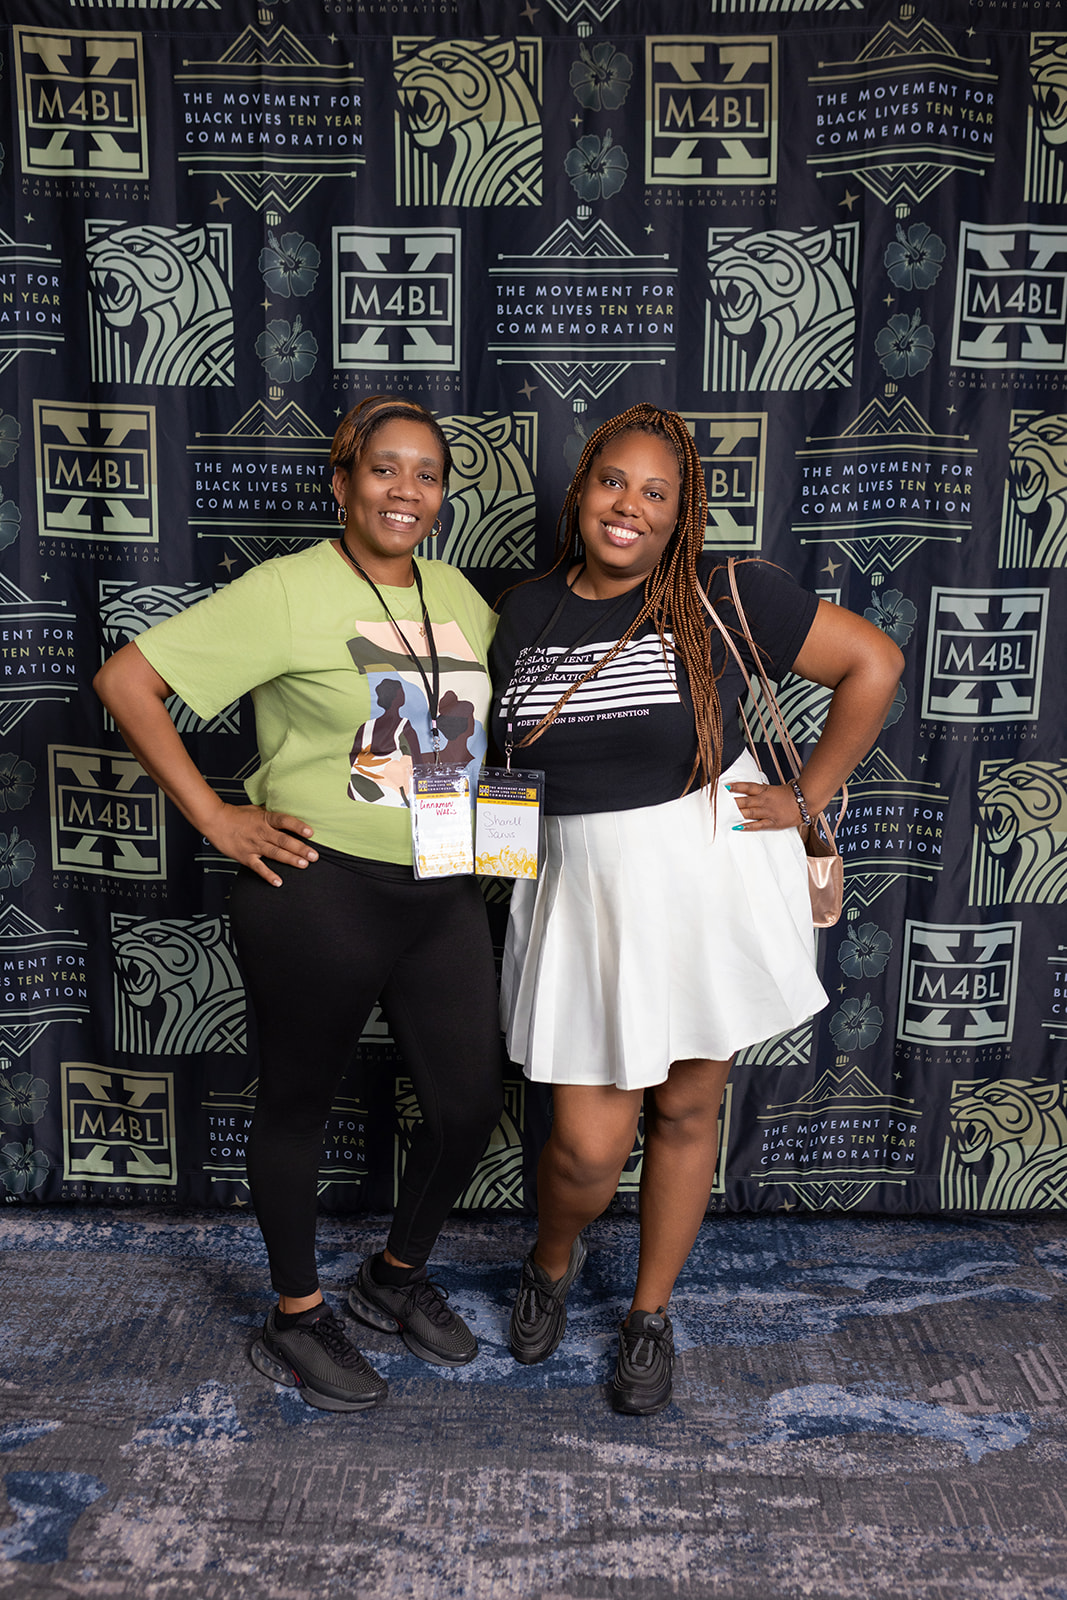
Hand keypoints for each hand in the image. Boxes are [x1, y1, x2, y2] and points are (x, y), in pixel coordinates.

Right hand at [202, 803, 317, 885]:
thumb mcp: (256, 808)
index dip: (298, 826)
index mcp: (264, 818)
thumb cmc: (235, 814)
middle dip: (300, 848)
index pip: (284, 821)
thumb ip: (270, 813)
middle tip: (314, 855)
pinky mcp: (245, 857)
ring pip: (275, 853)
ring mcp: (253, 845)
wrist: (214, 820)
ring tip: (304, 865)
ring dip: (290, 859)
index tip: (311, 832)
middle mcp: (261, 832)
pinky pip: (258, 867)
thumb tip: (286, 810)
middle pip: (283, 840)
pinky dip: (268, 875)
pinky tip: (278, 882)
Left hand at [726, 781, 803, 831]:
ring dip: (736, 814)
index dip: (737, 786)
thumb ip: (760, 790)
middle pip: (745, 801)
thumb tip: (747, 789)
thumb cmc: (788, 795)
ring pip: (749, 813)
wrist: (805, 801)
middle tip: (719, 804)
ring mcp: (768, 812)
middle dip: (731, 803)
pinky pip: (758, 825)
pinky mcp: (772, 822)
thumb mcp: (772, 789)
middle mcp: (764, 801)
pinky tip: (738, 827)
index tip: (725, 787)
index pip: (748, 787)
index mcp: (765, 790)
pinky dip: (747, 826)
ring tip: (724, 815)